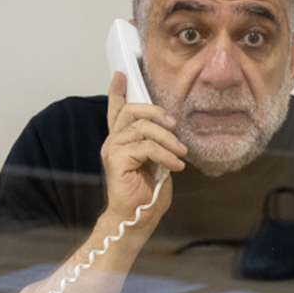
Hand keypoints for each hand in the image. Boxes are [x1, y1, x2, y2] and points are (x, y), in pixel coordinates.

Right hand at [99, 71, 187, 224]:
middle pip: (131, 111)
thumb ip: (157, 145)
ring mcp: (113, 150)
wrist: (138, 217)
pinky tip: (175, 166)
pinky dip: (165, 154)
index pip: (117, 111)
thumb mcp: (157, 163)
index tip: (121, 74)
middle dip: (155, 112)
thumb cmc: (147, 194)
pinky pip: (145, 147)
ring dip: (167, 139)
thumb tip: (170, 133)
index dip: (118, 91)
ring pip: (141, 128)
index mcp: (122, 140)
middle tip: (174, 124)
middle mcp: (114, 142)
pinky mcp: (116, 160)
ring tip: (180, 153)